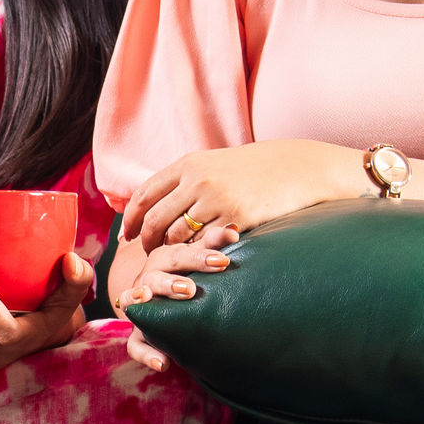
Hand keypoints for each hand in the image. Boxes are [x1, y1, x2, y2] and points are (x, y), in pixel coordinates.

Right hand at [108, 237, 231, 372]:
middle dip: (171, 281)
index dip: (199, 256)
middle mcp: (147, 280)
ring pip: (135, 302)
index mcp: (164, 259)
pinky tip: (163, 363)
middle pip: (154, 275)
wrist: (171, 307)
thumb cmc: (191, 276)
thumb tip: (233, 231)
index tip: (223, 261)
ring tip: (156, 311)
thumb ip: (214, 245)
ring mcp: (140, 308)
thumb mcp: (201, 260)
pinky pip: (135, 346)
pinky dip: (146, 354)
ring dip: (146, 303)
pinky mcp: (138, 335)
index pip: (179, 253)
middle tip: (191, 289)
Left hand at [114, 139, 368, 250]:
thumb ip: (185, 180)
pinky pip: (204, 244)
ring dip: (171, 252)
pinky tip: (199, 259)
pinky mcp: (237, 218)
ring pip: (177, 236)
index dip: (130, 219)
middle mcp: (198, 179)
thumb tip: (152, 204)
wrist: (296, 168)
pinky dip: (197, 255)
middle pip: (155, 219)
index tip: (127, 237)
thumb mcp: (214, 164)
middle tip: (149, 255)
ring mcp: (217, 199)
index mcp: (188, 164)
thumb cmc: (252, 171)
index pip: (144, 194)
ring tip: (175, 260)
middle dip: (147, 242)